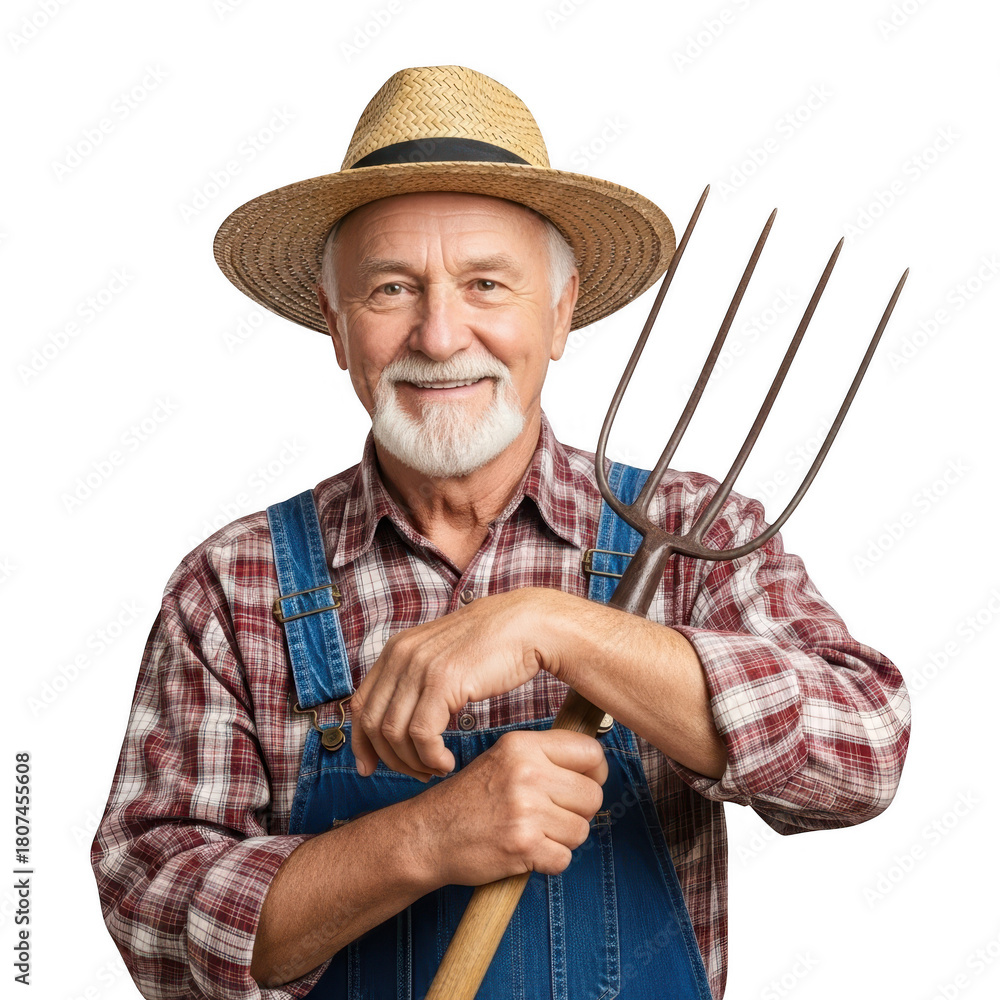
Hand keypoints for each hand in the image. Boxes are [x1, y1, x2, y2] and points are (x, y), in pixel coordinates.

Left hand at [351, 590, 555, 779]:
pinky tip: (447, 762)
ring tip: (436, 768)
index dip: (361, 742)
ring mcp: (419, 666)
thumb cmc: (492, 647)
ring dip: (413, 762)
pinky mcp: (442, 681)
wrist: (527, 626)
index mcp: (396, 649)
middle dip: (390, 759)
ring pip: (394, 733)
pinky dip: (431, 757)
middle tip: (416, 774)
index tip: (369, 768)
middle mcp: (401, 655)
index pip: (359, 704)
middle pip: (372, 723)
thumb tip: (398, 717)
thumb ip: (416, 680)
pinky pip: (422, 734)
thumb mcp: (441, 657)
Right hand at [409, 729, 608, 884]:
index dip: (596, 771)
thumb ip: (544, 756)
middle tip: (553, 815)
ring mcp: (526, 810)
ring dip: (563, 838)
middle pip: (592, 795)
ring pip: (581, 830)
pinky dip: (549, 862)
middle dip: (578, 811)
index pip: (590, 751)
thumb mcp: (504, 758)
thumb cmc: (470, 799)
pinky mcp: (523, 845)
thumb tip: (594, 763)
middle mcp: (528, 773)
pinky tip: (527, 852)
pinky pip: (564, 859)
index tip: (586, 782)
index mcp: (523, 745)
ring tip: (534, 832)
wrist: (429, 834)